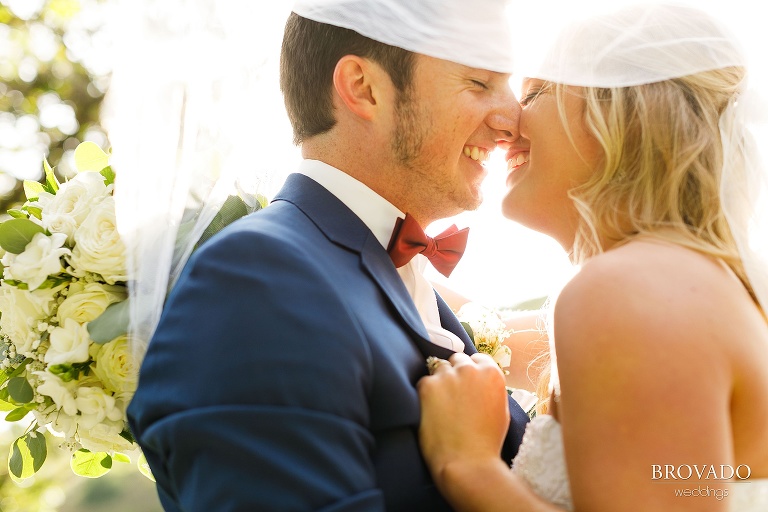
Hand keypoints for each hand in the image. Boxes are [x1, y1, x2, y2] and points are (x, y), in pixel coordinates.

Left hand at [417, 352, 510, 481]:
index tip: (467, 383)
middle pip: (457, 359)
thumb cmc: (487, 442)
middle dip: (455, 373)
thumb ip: (489, 387)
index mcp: (491, 373)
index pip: (477, 358)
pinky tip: (431, 411)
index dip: (471, 371)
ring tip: (441, 405)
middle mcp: (470, 369)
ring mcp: (447, 376)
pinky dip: (425, 394)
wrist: (467, 463)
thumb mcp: (500, 408)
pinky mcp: (427, 386)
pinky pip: (423, 382)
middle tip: (452, 395)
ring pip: (439, 368)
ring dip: (439, 381)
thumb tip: (479, 378)